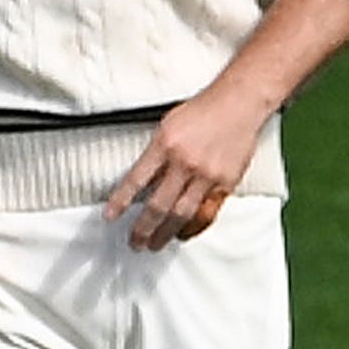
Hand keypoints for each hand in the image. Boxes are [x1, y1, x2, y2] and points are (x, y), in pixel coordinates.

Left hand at [104, 81, 269, 249]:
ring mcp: (207, 175)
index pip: (136, 180)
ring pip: (182, 214)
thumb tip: (141, 181)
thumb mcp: (166, 126)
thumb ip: (154, 154)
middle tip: (134, 242)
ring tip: (154, 245)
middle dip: (143, 228)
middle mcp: (185, 163)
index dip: (120, 201)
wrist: (238, 103)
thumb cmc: (201, 112)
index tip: (109, 216)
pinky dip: (193, 227)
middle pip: (158, 205)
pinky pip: (207, 212)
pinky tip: (183, 234)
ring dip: (165, 233)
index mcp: (165, 145)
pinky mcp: (226, 182)